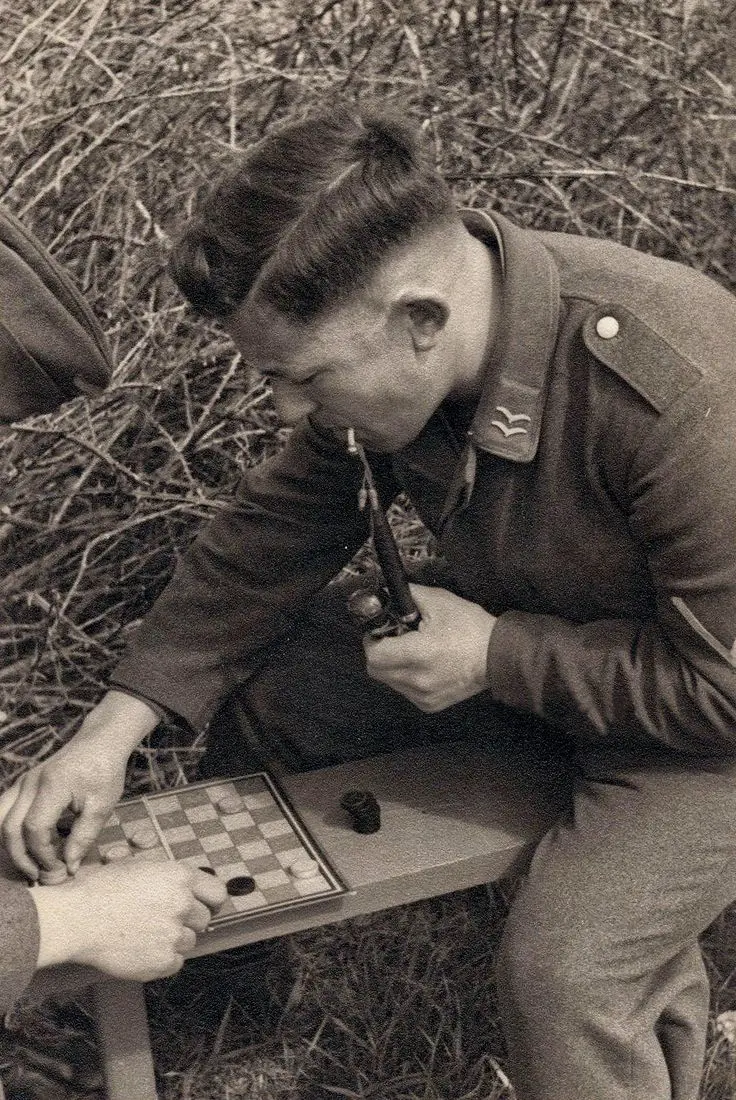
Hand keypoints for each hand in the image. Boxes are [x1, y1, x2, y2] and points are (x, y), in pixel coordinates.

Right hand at [0, 691, 158, 879]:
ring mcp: (23, 781)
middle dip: (21, 857)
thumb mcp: (102, 805)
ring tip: (29, 863)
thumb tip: (68, 867)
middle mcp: (30, 783)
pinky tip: (29, 845)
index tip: (59, 868)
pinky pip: (5, 810)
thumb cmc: (105, 771)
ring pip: (0, 818)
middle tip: (39, 875)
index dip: (43, 854)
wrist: (100, 740)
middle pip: (8, 827)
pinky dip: (11, 831)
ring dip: (10, 845)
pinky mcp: (23, 783)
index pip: (34, 828)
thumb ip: (84, 836)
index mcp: (52, 786)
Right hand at [31, 861, 227, 980]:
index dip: (209, 900)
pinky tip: (142, 949)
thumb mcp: (140, 866)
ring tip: (146, 934)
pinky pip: (175, 962)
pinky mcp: (164, 961)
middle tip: (163, 921)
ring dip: (174, 940)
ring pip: (190, 941)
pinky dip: (162, 959)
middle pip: (204, 919)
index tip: (203, 906)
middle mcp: (183, 904)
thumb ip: (170, 875)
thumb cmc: (102, 889)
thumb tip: (191, 886)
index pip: (217, 893)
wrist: (77, 919)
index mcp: (180, 877)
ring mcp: (174, 934)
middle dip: (188, 920)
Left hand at [364, 584, 496, 711]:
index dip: (372, 641)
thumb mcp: (439, 602)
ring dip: (392, 666)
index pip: (374, 655)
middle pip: (376, 670)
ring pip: (389, 682)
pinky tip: (423, 666)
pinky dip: (407, 679)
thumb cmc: (470, 627)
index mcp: (418, 654)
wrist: (498, 656)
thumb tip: (388, 592)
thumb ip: (409, 595)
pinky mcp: (430, 705)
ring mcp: (423, 696)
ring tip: (413, 652)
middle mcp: (417, 680)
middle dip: (379, 653)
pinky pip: (405, 691)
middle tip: (394, 639)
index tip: (382, 631)